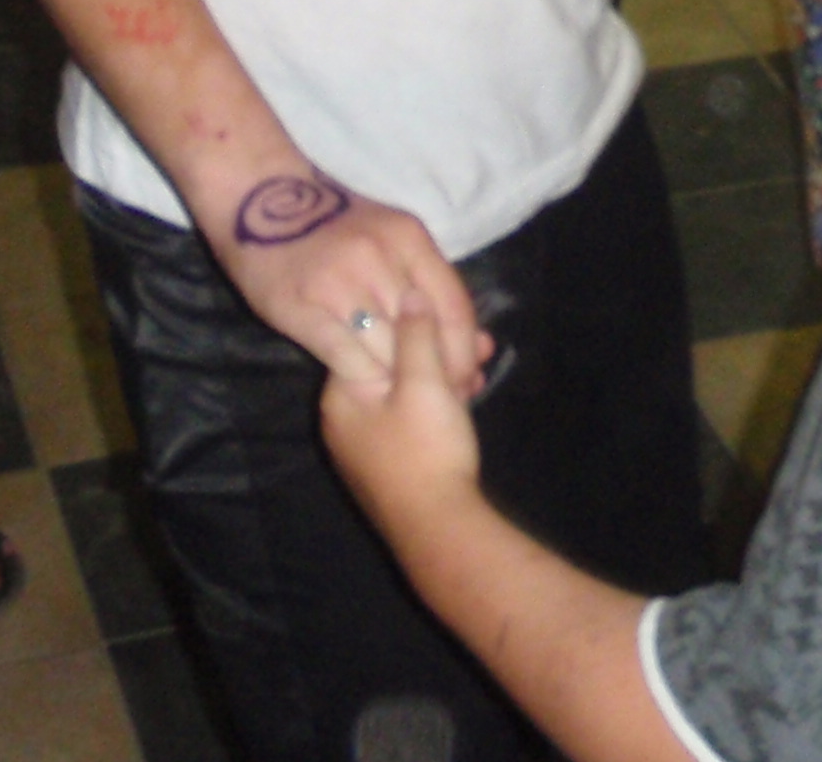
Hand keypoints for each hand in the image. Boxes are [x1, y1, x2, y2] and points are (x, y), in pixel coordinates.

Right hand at [215, 172, 491, 393]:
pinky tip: (363, 386)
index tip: (469, 381)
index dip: (465, 353)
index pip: (455, 308)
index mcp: (409, 239)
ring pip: (388, 352)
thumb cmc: (335, 224)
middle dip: (437, 375)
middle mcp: (379, 258)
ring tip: (401, 399)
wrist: (260, 199)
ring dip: (397, 381)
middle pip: (426, 336)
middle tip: (440, 401)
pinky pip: (345, 358)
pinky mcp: (301, 307)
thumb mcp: (391, 239)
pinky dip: (360, 378)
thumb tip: (482, 344)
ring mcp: (339, 282)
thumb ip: (431, 286)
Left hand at [319, 300, 484, 537]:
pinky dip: (438, 404)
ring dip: (443, 376)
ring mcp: (365, 446)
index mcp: (341, 396)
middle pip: (389, 364)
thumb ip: (417, 334)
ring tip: (479, 369)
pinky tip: (467, 399)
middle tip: (477, 346)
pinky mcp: (389, 464)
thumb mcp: (424, 383)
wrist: (438, 529)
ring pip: (405, 392)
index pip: (367, 338)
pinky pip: (411, 417)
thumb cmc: (425, 450)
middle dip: (435, 350)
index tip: (448, 316)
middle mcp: (344, 420)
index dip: (412, 323)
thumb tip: (409, 292)